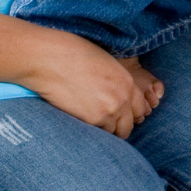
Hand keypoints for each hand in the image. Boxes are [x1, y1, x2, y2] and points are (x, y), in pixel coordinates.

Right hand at [19, 30, 142, 137]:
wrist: (51, 60)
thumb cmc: (73, 55)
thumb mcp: (105, 64)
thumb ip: (115, 82)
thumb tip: (113, 94)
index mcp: (127, 82)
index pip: (139, 109)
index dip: (129, 115)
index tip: (119, 118)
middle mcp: (123, 99)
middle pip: (128, 126)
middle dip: (118, 128)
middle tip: (103, 126)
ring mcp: (109, 111)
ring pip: (113, 133)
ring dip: (103, 131)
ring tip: (88, 124)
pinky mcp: (92, 120)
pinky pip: (97, 135)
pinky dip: (91, 134)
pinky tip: (80, 124)